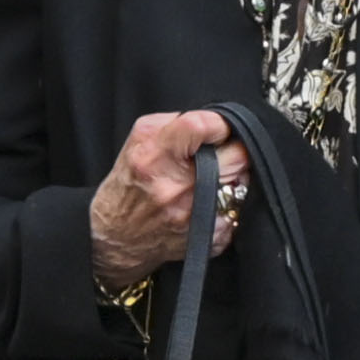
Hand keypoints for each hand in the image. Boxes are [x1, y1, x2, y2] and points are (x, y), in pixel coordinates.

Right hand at [87, 112, 250, 286]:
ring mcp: (195, 216)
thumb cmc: (129, 184)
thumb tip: (211, 121)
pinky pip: (240, 210)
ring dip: (235, 176)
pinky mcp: (210, 237)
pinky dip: (231, 202)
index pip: (203, 126)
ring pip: (243, 183)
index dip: (219, 123)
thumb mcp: (138, 140)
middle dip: (233, 150)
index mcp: (154, 158)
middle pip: (237, 156)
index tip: (220, 127)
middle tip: (223, 153)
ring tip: (215, 177)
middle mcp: (176, 188)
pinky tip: (211, 201)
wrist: (116, 235)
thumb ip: (174, 123)